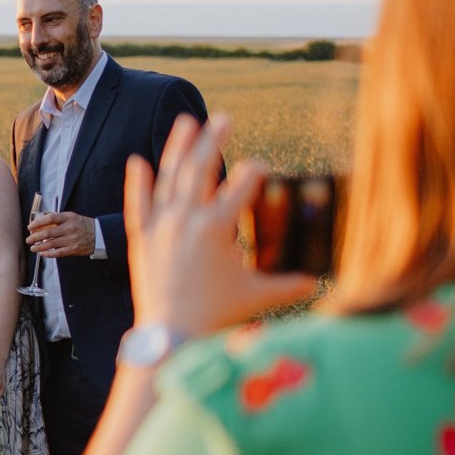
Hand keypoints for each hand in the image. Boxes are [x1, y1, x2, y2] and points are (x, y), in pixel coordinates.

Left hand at [27, 209, 96, 259]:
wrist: (98, 234)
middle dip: (35, 237)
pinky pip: (58, 253)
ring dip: (39, 246)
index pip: (49, 218)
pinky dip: (48, 254)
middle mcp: (69, 228)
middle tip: (29, 240)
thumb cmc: (82, 225)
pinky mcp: (73, 249)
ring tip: (33, 248)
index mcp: (68, 217)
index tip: (30, 227)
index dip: (38, 223)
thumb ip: (57, 218)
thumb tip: (40, 219)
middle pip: (48, 233)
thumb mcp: (71, 216)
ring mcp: (71, 239)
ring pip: (51, 244)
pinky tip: (42, 253)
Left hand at [124, 115, 317, 337]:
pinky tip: (137, 161)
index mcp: (217, 229)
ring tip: (186, 122)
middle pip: (201, 169)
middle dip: (213, 140)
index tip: (260, 164)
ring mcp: (161, 226)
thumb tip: (316, 284)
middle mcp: (187, 219)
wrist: (170, 336)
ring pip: (169, 177)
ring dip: (178, 147)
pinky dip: (137, 183)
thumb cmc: (215, 316)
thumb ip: (286, 285)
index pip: (240, 189)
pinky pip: (138, 204)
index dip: (253, 174)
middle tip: (223, 118)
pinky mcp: (141, 238)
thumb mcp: (254, 296)